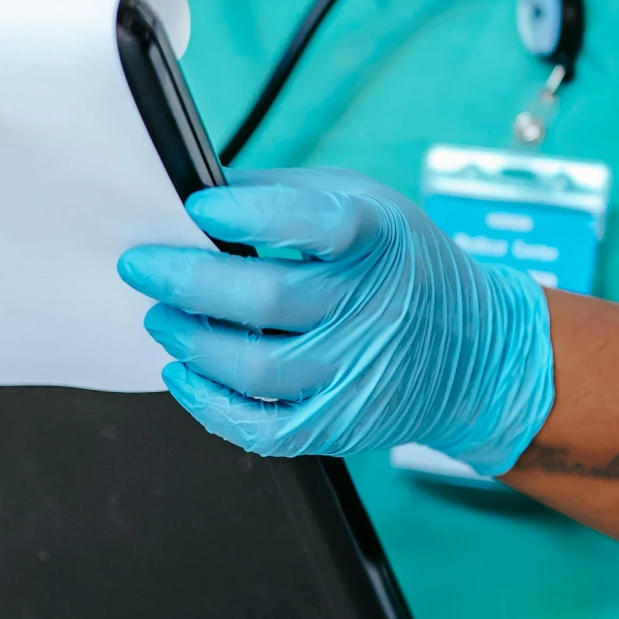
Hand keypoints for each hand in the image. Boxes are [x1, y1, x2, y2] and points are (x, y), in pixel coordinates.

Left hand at [118, 167, 553, 474]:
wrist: (478, 351)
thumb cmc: (399, 264)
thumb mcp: (361, 204)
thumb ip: (280, 194)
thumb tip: (194, 190)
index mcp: (377, 238)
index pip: (314, 222)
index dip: (248, 213)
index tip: (197, 207)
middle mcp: (372, 307)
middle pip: (267, 299)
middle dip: (185, 280)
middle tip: (141, 265)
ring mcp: (357, 372)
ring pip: (256, 367)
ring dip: (190, 340)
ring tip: (160, 317)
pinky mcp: (341, 423)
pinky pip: (264, 428)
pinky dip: (210, 405)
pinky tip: (184, 374)